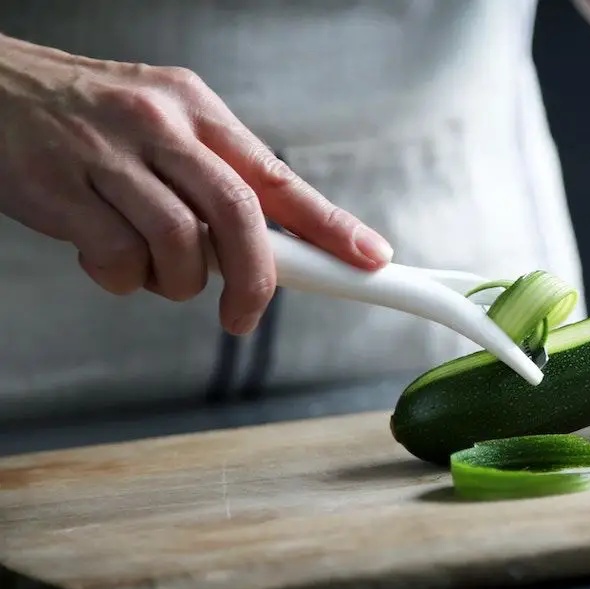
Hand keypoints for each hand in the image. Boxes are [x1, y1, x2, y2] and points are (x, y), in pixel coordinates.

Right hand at [0, 35, 393, 334]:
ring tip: (151, 270)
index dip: (330, 224)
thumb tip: (273, 242)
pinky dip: (120, 278)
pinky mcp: (58, 189)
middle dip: (256, 278)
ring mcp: (107, 155)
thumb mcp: (161, 123)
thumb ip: (212, 175)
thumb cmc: (83, 117)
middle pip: (239, 214)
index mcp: (195, 109)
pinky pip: (115, 259)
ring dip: (175, 282)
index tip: (369, 258)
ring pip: (179, 245)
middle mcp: (159, 126)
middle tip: (246, 316)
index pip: (278, 176)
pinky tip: (103, 257)